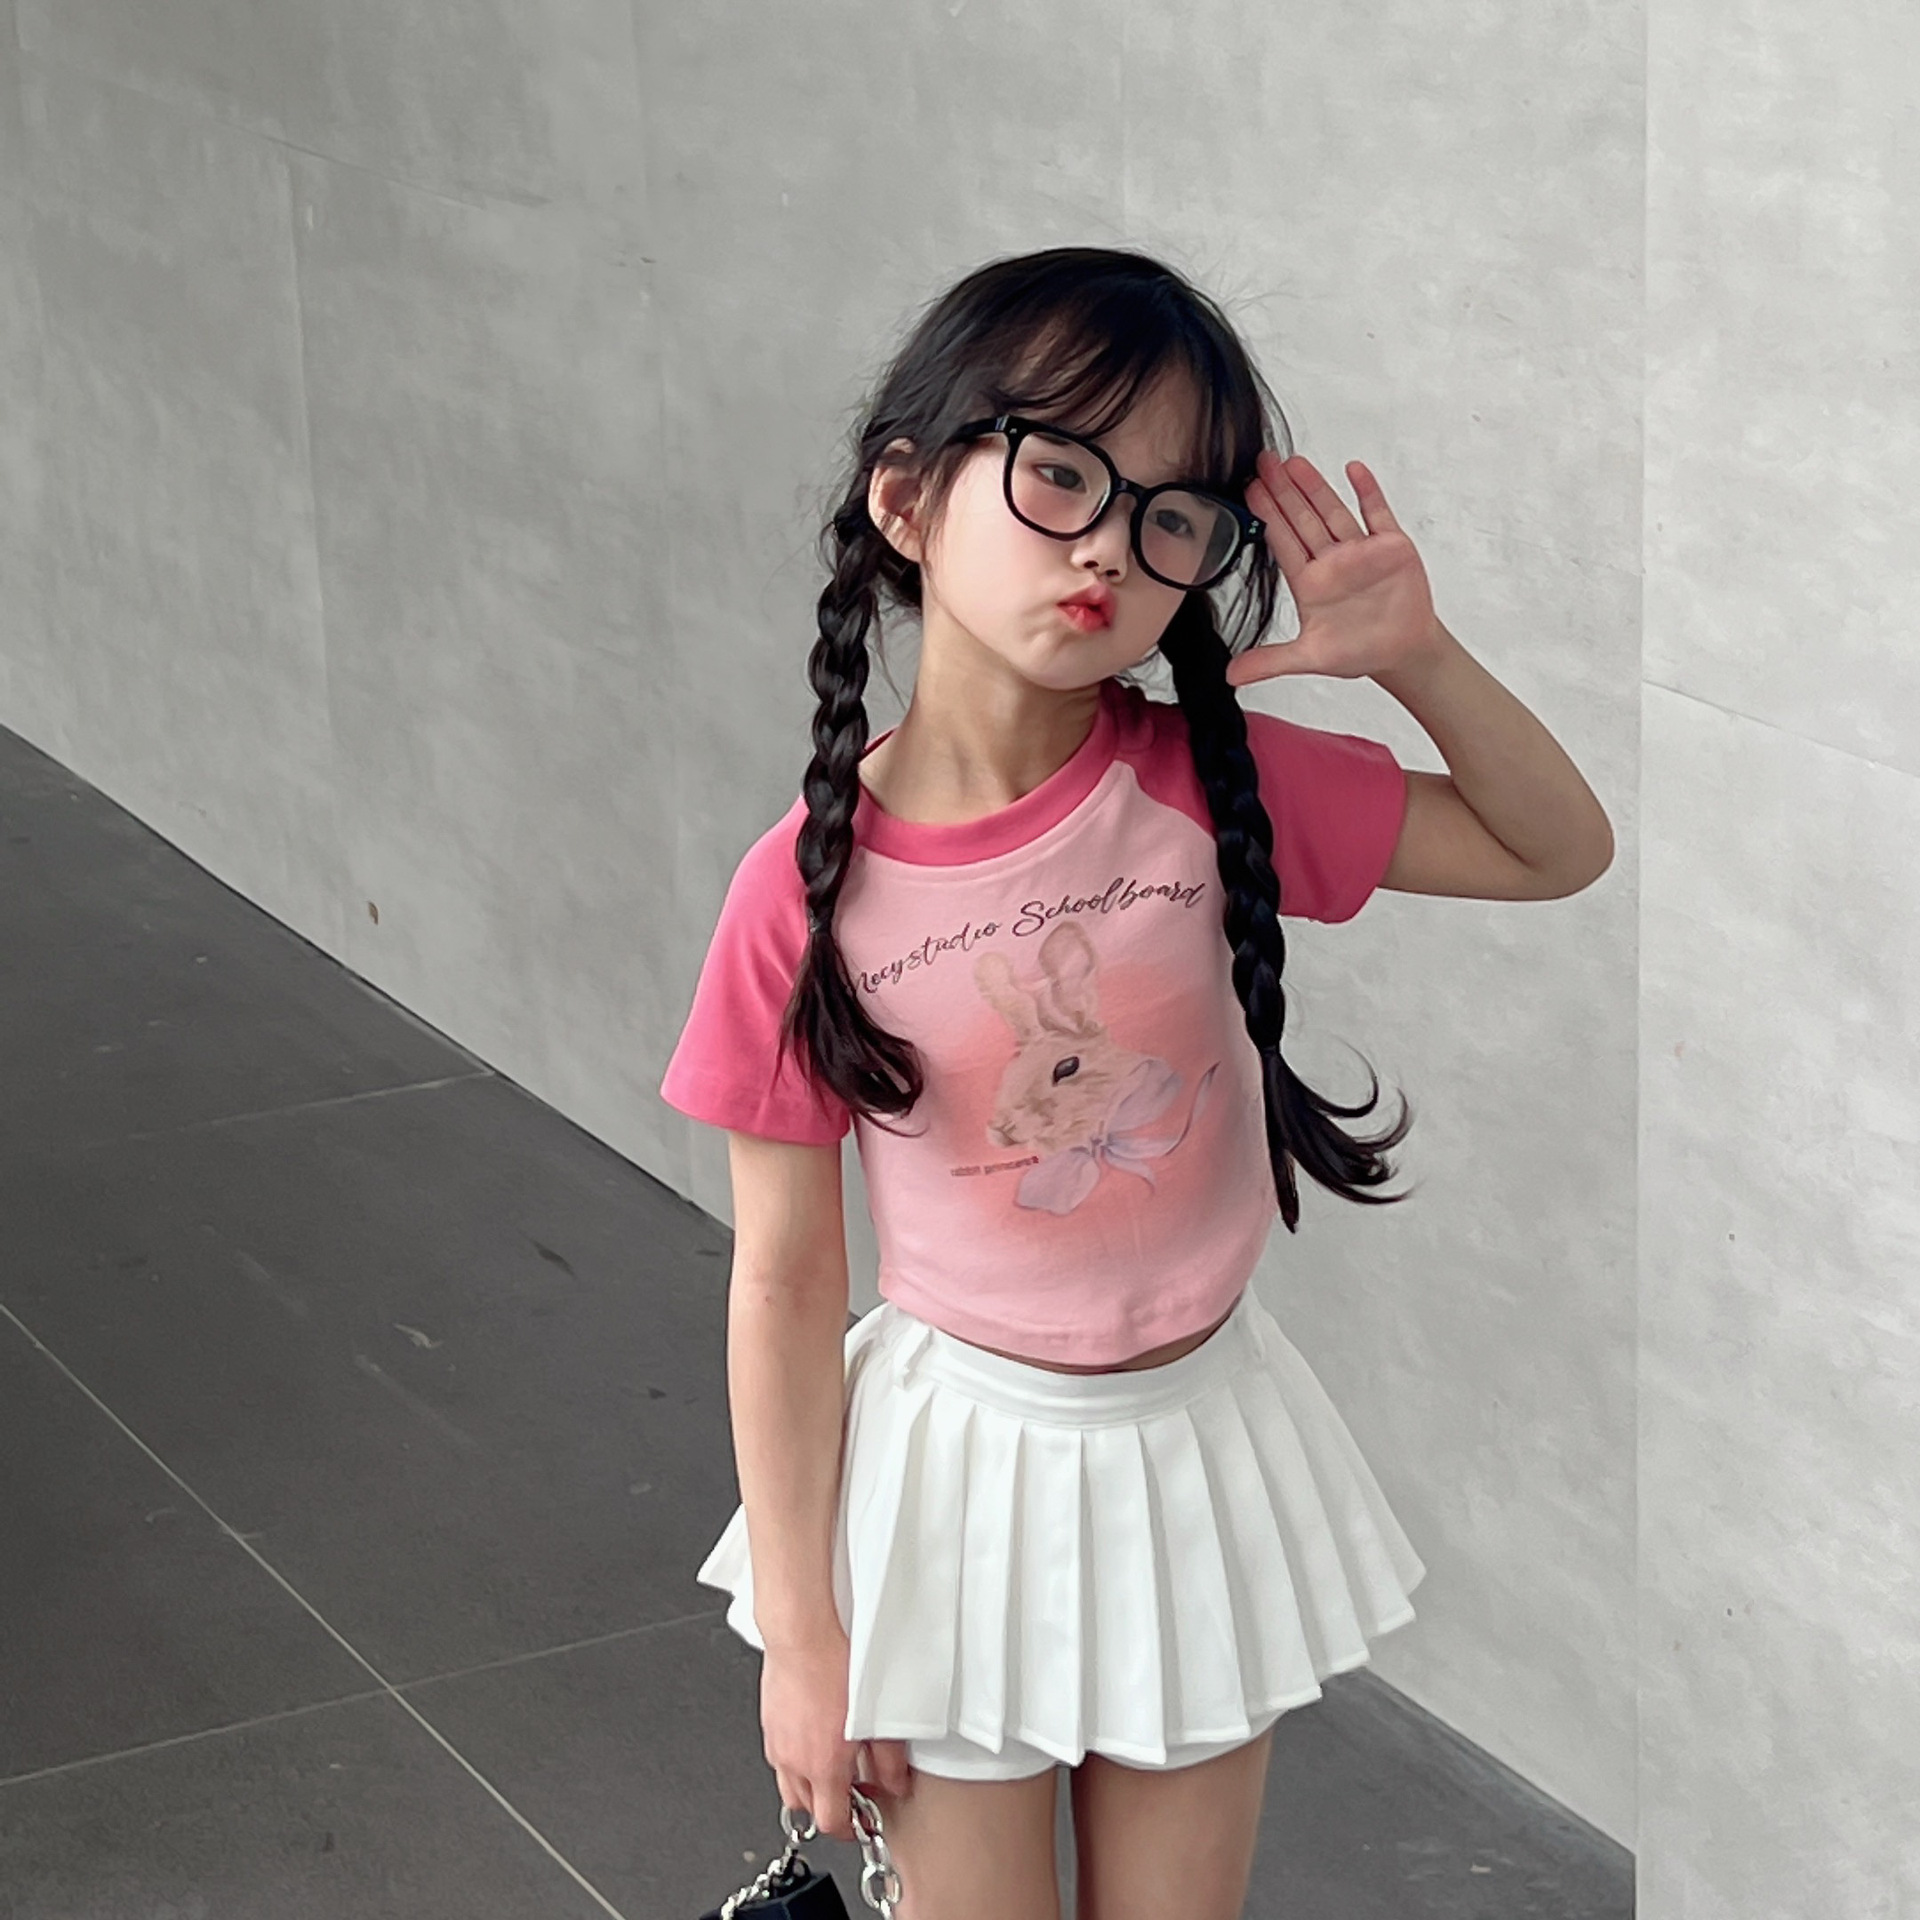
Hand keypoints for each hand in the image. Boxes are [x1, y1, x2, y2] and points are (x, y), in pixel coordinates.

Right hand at [761, 1629, 913, 1840]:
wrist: (802, 1636)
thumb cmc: (833, 1666)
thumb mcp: (876, 1717)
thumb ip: (889, 1759)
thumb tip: (895, 1781)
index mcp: (823, 1767)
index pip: (831, 1822)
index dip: (848, 1828)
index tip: (861, 1820)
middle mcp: (795, 1762)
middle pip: (808, 1809)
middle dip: (829, 1807)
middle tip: (851, 1790)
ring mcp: (777, 1744)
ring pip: (790, 1786)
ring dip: (810, 1786)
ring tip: (831, 1765)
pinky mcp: (769, 1725)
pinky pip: (780, 1758)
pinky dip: (796, 1760)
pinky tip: (813, 1737)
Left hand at [1227, 451, 1444, 687]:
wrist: (1402, 653)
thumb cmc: (1358, 651)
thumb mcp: (1310, 658)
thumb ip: (1270, 661)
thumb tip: (1230, 677)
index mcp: (1309, 582)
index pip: (1282, 541)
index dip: (1266, 515)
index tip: (1249, 489)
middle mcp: (1330, 561)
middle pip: (1302, 519)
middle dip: (1282, 491)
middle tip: (1263, 461)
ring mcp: (1359, 550)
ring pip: (1332, 511)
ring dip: (1315, 487)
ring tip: (1294, 462)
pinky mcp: (1390, 546)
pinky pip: (1376, 513)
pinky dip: (1367, 492)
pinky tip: (1353, 470)